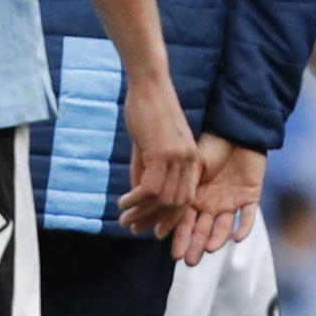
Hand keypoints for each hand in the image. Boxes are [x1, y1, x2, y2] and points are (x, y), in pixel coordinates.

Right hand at [113, 74, 201, 239]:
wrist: (149, 85)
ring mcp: (178, 158)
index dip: (171, 218)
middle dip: (154, 221)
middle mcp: (189, 161)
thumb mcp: (150, 145)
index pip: (186, 198)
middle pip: (176, 204)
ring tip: (124, 221)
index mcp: (192, 159)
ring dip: (142, 214)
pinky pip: (150, 188)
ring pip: (163, 199)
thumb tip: (139, 194)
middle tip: (134, 229)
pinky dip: (136, 200)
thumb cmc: (148, 110)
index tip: (156, 230)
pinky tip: (123, 204)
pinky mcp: (163, 153)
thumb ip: (147, 169)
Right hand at [170, 135, 266, 265]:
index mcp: (197, 197)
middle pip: (203, 230)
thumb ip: (182, 183)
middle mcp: (213, 204)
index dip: (180, 237)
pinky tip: (236, 238)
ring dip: (217, 239)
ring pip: (223, 227)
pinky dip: (243, 228)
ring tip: (208, 250)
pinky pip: (247, 217)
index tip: (172, 251)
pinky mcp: (250, 197)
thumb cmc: (212, 145)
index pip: (186, 222)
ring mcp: (231, 202)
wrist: (237, 131)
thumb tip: (159, 201)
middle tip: (188, 261)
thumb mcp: (193, 164)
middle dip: (196, 246)